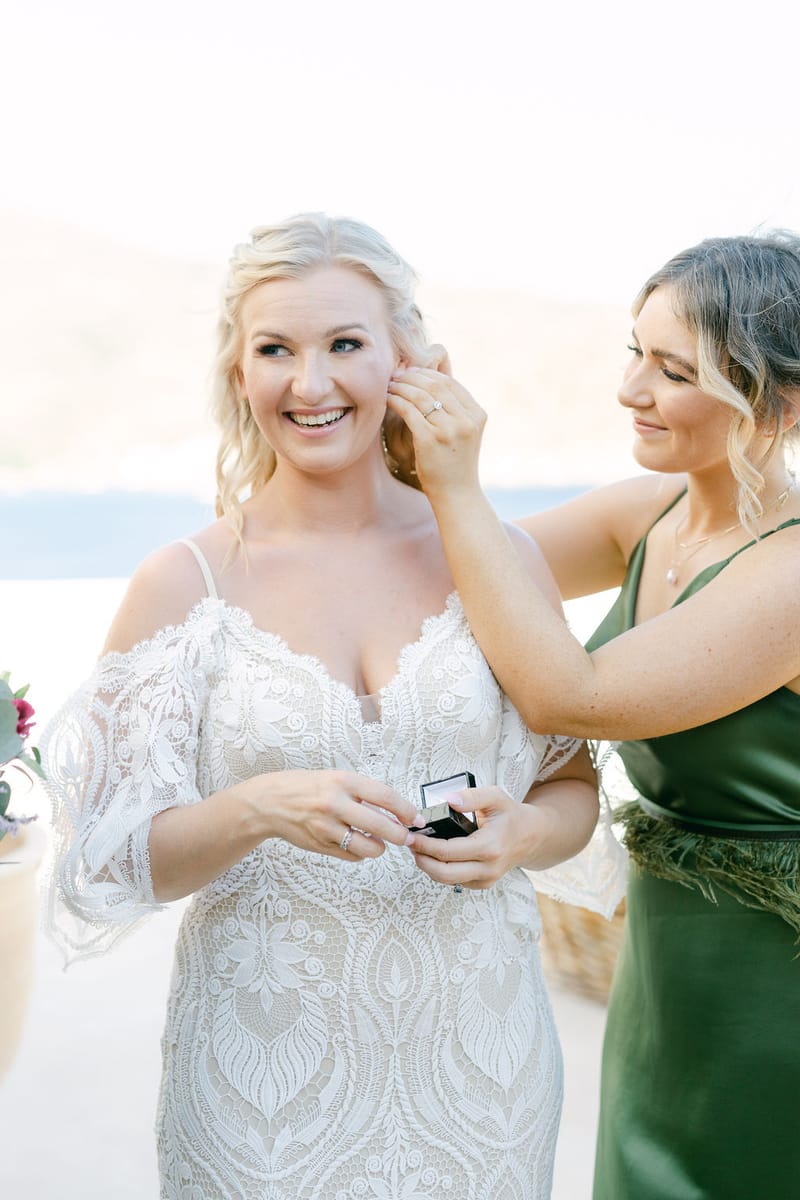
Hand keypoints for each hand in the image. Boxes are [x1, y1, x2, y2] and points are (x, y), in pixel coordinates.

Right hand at [241, 769, 423, 861]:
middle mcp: (335, 804)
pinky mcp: (320, 845)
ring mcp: (327, 827)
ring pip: (368, 848)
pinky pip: (351, 855)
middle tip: (407, 838)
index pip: (385, 796)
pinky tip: (355, 843)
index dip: (406, 810)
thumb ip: (362, 794)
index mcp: (343, 781)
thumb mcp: (335, 779)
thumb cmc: (306, 787)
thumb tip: (394, 812)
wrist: (269, 802)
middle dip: (400, 835)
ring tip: (378, 842)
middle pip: (381, 826)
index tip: (416, 819)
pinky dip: (359, 852)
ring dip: (379, 848)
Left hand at [386, 367, 486, 499]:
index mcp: (477, 414)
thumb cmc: (456, 463)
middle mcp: (466, 420)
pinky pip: (409, 411)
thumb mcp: (464, 432)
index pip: (450, 383)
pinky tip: (388, 400)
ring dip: (401, 387)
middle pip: (435, 385)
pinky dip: (396, 401)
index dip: (427, 373)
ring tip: (389, 386)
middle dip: (412, 377)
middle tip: (396, 376)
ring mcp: (449, 430)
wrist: (457, 495)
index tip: (411, 372)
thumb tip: (430, 381)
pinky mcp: (430, 440)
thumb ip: (454, 409)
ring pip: (420, 396)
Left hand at [407, 786, 544, 888]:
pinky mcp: (483, 884)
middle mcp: (488, 868)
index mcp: (490, 847)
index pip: (448, 852)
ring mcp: (486, 879)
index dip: (425, 845)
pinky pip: (455, 881)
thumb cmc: (510, 815)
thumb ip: (471, 797)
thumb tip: (448, 801)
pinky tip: (434, 855)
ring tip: (418, 848)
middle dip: (422, 860)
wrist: (531, 836)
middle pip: (444, 873)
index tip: (411, 835)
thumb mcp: (495, 796)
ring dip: (428, 866)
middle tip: (410, 844)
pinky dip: (440, 870)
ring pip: (447, 881)